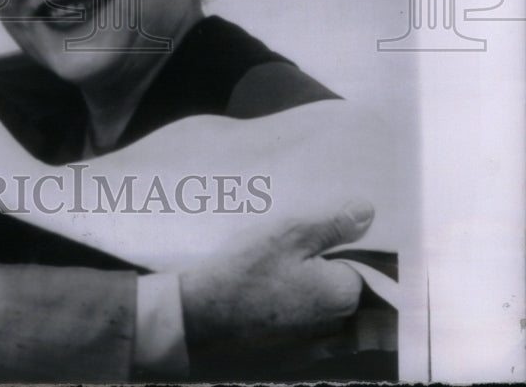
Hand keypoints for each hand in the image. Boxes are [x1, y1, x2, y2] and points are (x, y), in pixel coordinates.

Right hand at [179, 199, 373, 347]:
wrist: (201, 314)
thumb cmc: (247, 270)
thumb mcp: (290, 234)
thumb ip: (333, 224)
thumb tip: (368, 212)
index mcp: (344, 294)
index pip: (355, 263)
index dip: (330, 245)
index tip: (301, 238)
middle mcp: (337, 326)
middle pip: (337, 287)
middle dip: (318, 268)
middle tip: (281, 252)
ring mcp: (314, 347)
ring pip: (318, 308)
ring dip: (302, 290)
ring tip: (269, 272)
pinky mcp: (291, 356)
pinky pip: (301, 329)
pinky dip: (288, 313)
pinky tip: (263, 298)